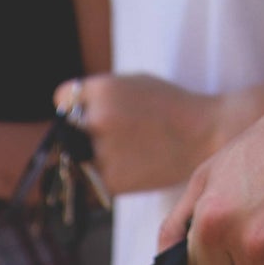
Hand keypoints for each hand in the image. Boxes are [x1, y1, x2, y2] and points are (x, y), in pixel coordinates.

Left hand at [52, 73, 219, 195]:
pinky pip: (92, 179)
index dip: (72, 106)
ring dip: (93, 158)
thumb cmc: (167, 105)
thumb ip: (100, 94)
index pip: (62, 98)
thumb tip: (68, 112)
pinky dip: (104, 175)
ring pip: (78, 159)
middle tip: (109, 136)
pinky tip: (130, 165)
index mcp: (102, 90)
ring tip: (126, 150)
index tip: (84, 113)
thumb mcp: (132, 83)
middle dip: (80, 134)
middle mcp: (97, 120)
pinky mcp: (110, 181)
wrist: (201, 135)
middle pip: (67, 132)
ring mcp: (102, 153)